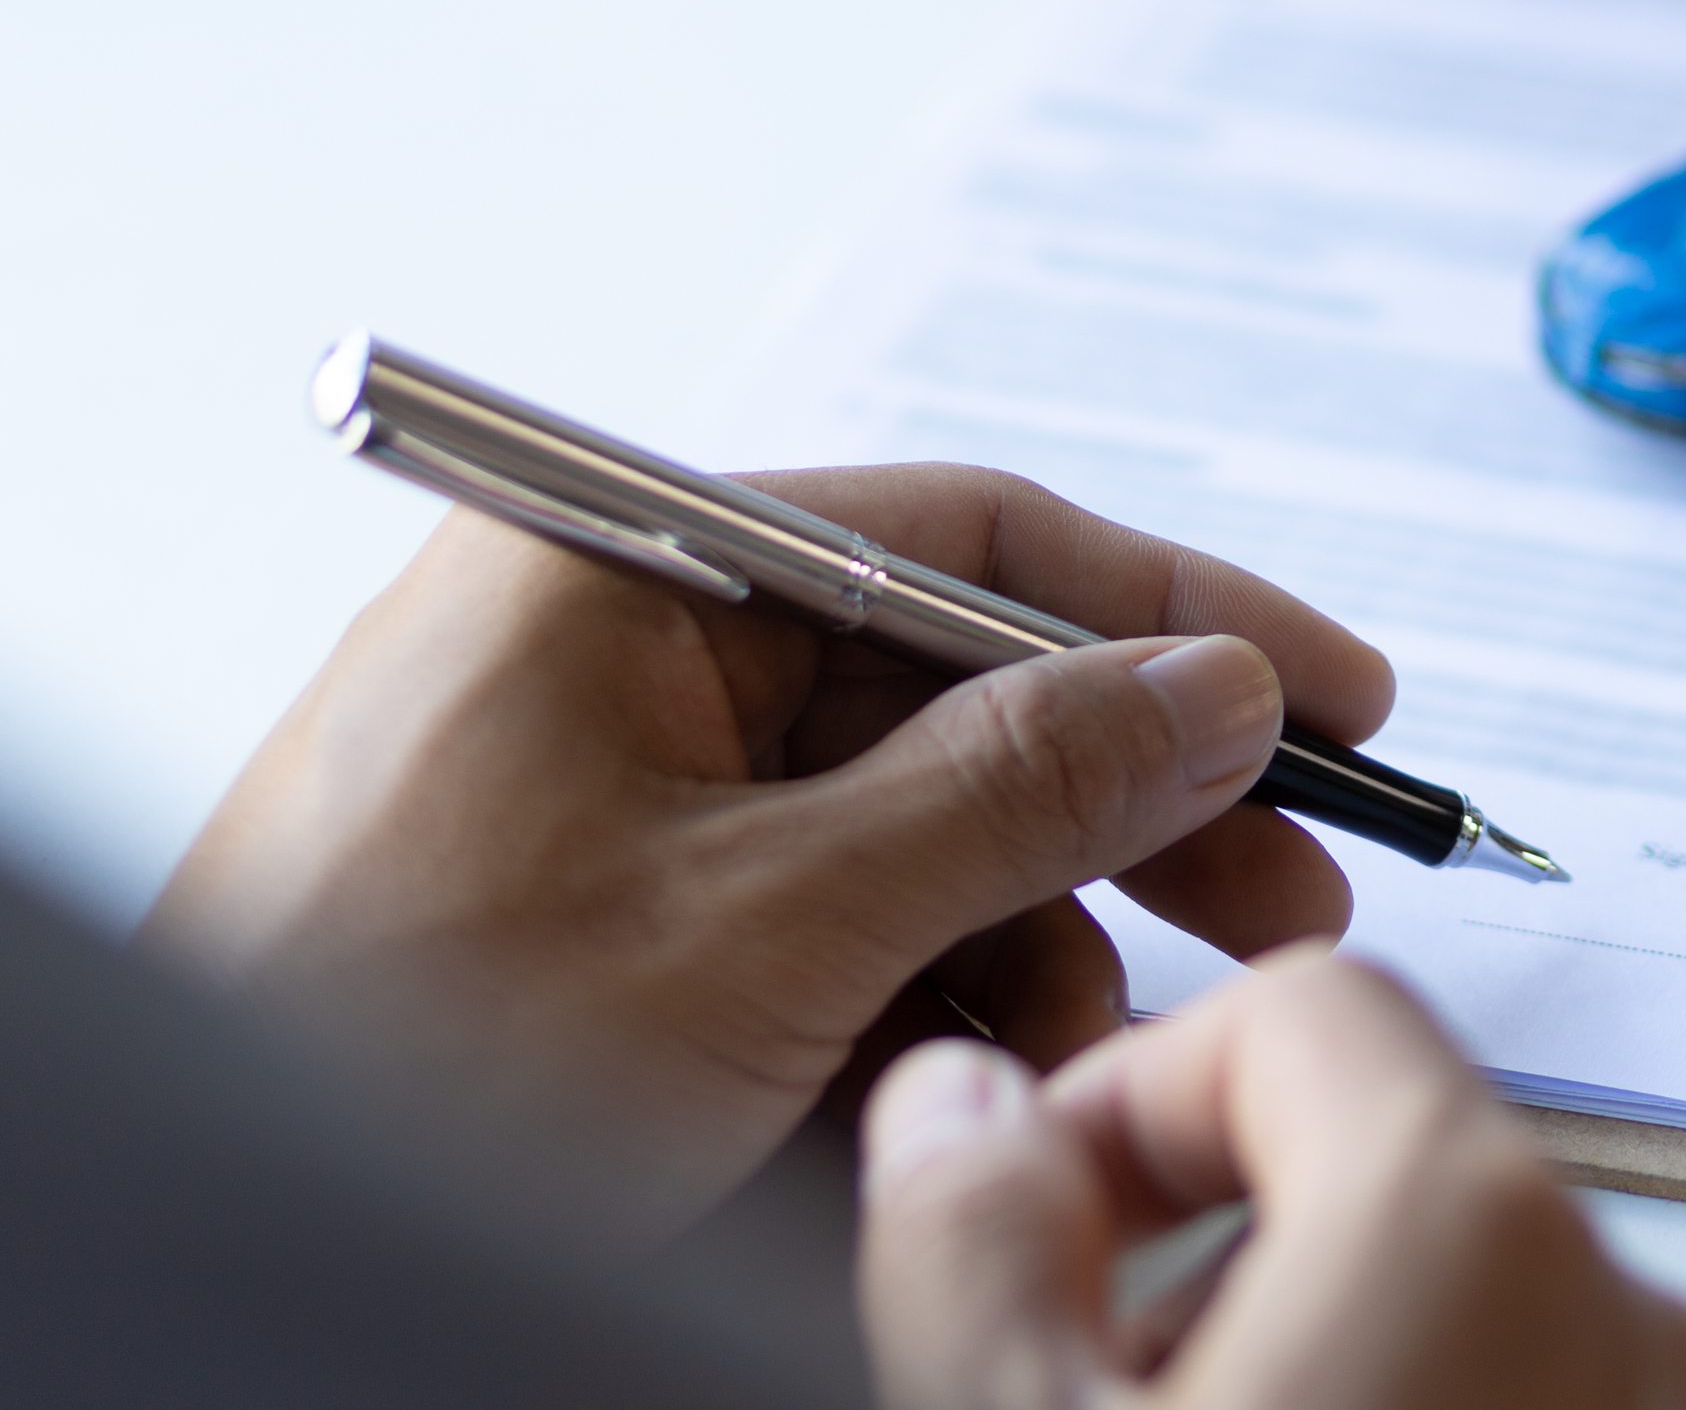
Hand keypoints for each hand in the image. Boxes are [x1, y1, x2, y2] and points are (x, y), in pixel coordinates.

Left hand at [146, 464, 1392, 1229]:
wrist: (229, 1264)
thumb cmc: (414, 1065)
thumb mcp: (767, 926)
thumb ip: (1018, 788)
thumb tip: (1216, 694)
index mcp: (620, 576)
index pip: (965, 537)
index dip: (1172, 617)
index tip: (1339, 697)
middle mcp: (615, 655)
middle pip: (953, 682)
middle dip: (1123, 803)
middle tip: (1282, 895)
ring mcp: (604, 795)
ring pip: (908, 824)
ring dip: (1023, 933)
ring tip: (1065, 1050)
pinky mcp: (604, 925)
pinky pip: (823, 923)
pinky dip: (915, 1001)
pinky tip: (948, 1094)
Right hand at [860, 949, 1685, 1409]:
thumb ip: (974, 1238)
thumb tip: (961, 1106)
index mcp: (1472, 1229)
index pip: (1303, 1010)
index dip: (1130, 1093)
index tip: (1031, 1218)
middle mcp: (1622, 1305)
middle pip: (1383, 1144)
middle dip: (1209, 1224)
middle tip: (1070, 1375)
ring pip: (1453, 1284)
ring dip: (1300, 1332)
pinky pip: (1531, 1386)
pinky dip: (1407, 1398)